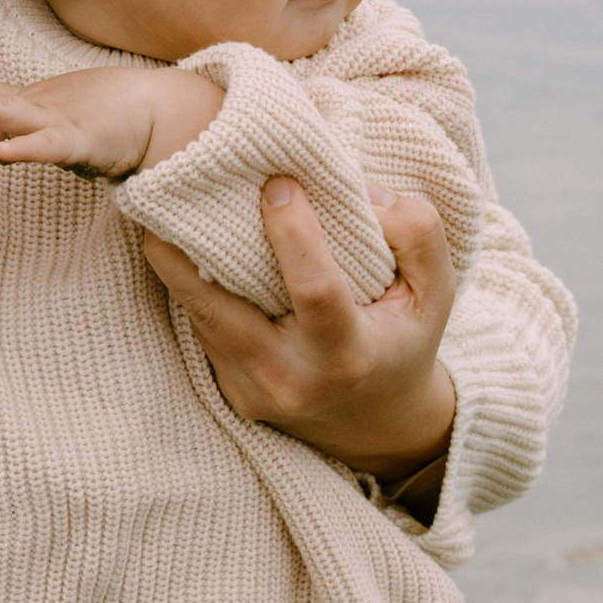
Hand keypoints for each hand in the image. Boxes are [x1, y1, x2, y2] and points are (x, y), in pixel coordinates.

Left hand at [0, 62, 220, 179]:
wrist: (166, 114)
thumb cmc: (117, 123)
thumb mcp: (62, 134)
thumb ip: (29, 139)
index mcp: (34, 109)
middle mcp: (41, 111)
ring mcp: (59, 124)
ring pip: (7, 114)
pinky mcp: (82, 144)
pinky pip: (48, 149)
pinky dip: (24, 149)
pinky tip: (2, 153)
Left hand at [135, 175, 458, 493]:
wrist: (379, 420)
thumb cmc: (404, 338)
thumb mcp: (435, 291)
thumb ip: (417, 234)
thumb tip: (364, 190)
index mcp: (349, 356)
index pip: (314, 290)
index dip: (295, 234)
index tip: (280, 182)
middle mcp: (293, 380)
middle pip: (219, 313)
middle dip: (184, 253)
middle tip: (171, 190)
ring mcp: (253, 391)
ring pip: (201, 316)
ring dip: (178, 262)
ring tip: (167, 206)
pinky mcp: (229, 391)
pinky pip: (204, 328)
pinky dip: (193, 285)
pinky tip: (188, 244)